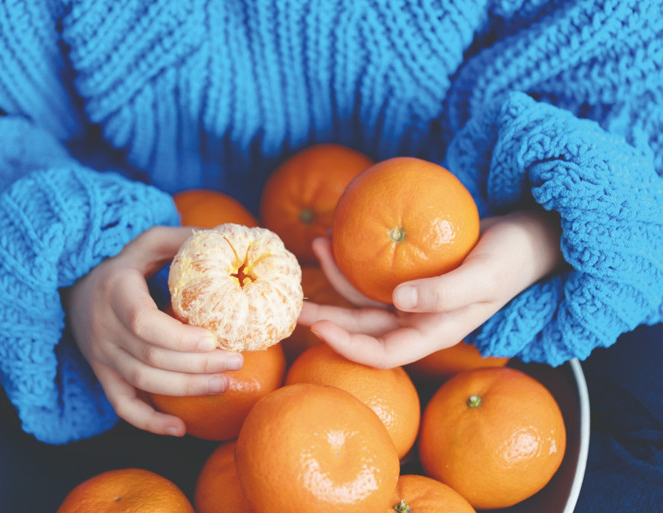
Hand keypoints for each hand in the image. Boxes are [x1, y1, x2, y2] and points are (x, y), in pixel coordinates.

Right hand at [64, 226, 243, 435]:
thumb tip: (223, 240)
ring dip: (186, 389)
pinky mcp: (103, 375)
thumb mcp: (146, 242)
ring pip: (143, 382)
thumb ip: (180, 239)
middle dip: (198, 364)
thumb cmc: (122, 264)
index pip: (144, 324)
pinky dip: (149, 422)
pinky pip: (123, 406)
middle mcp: (104, 329)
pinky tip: (180, 429)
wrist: (74, 290)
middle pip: (152, 357)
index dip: (179, 337)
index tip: (214, 338)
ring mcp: (102, 356)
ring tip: (224, 384)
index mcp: (116, 293)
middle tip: (235, 361)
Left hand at [298, 210, 563, 367]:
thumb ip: (444, 293)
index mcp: (435, 332)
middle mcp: (418, 321)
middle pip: (362, 329)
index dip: (348, 346)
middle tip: (292, 304)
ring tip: (315, 243)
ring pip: (363, 300)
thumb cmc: (510, 259)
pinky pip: (374, 273)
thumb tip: (399, 301)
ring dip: (335, 278)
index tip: (318, 327)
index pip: (384, 353)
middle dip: (326, 318)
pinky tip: (337, 234)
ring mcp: (412, 300)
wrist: (526, 238)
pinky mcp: (410, 276)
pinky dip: (353, 258)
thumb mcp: (484, 276)